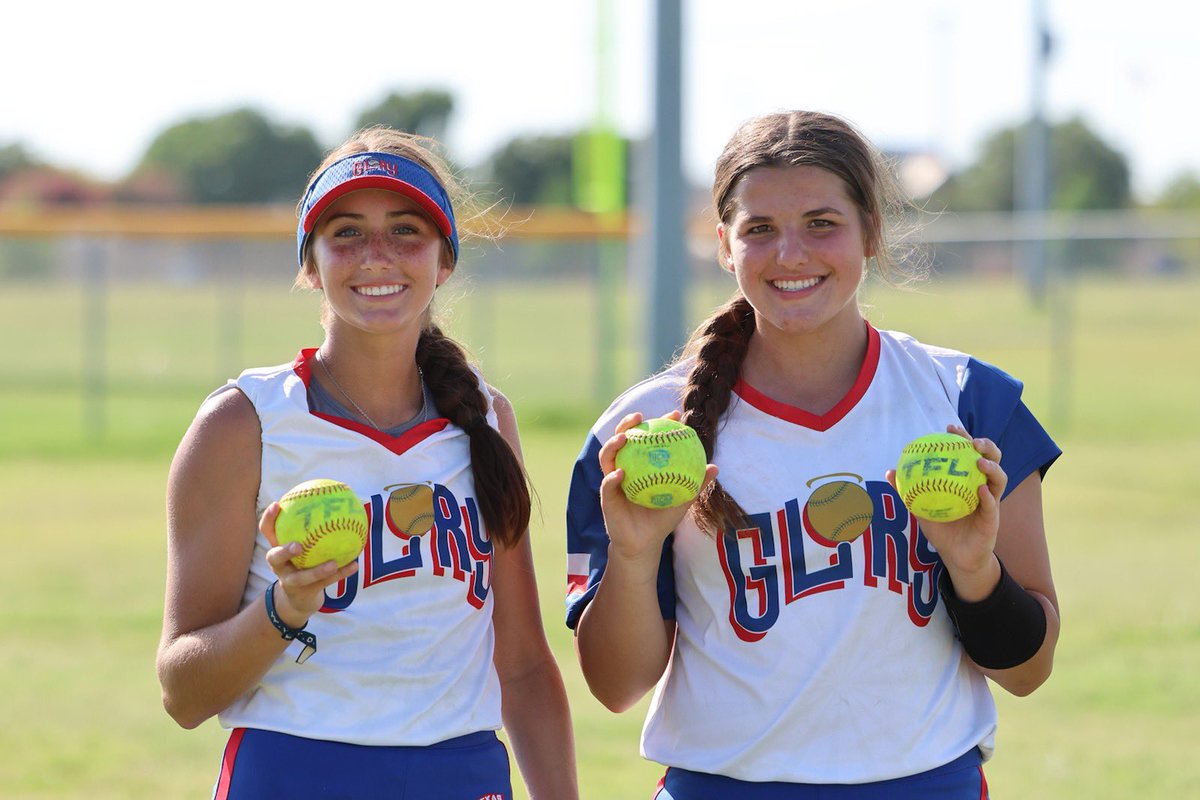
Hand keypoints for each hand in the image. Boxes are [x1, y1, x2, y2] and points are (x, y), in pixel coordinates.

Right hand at [259, 502, 359, 627]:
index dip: (269, 519)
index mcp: (277, 549)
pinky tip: (354, 565)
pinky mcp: (306, 592)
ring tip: (333, 562)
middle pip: (275, 558)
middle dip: (284, 551)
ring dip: (318, 570)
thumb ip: (311, 525)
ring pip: (303, 577)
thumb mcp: (302, 544)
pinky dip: (341, 573)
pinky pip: (325, 582)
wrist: (298, 598)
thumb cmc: (302, 561)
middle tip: (298, 546)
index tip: (277, 504)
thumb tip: (336, 496)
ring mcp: (291, 581)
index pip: (268, 532)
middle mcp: (279, 566)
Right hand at [598, 411, 718, 570]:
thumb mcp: (682, 500)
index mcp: (641, 465)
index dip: (659, 422)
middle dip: (627, 423)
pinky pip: (607, 484)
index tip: (675, 414)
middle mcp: (624, 467)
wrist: (644, 543)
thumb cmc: (661, 520)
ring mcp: (612, 480)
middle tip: (640, 416)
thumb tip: (715, 466)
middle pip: (621, 438)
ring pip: (607, 456)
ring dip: (613, 444)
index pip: (648, 438)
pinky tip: (622, 473)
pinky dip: (613, 477)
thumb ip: (695, 483)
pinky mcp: (606, 496)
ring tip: (624, 438)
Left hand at [886, 424, 1005, 592]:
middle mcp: (982, 485)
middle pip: (991, 459)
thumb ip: (908, 489)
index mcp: (966, 479)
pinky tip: (981, 490)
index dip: (962, 437)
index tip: (950, 427)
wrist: (956, 555)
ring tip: (979, 461)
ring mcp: (991, 501)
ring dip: (992, 467)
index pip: (967, 452)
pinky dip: (988, 496)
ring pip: (1000, 478)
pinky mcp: (993, 518)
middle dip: (986, 445)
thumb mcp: (921, 507)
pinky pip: (993, 505)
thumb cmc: (941, 528)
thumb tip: (890, 471)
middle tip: (972, 441)